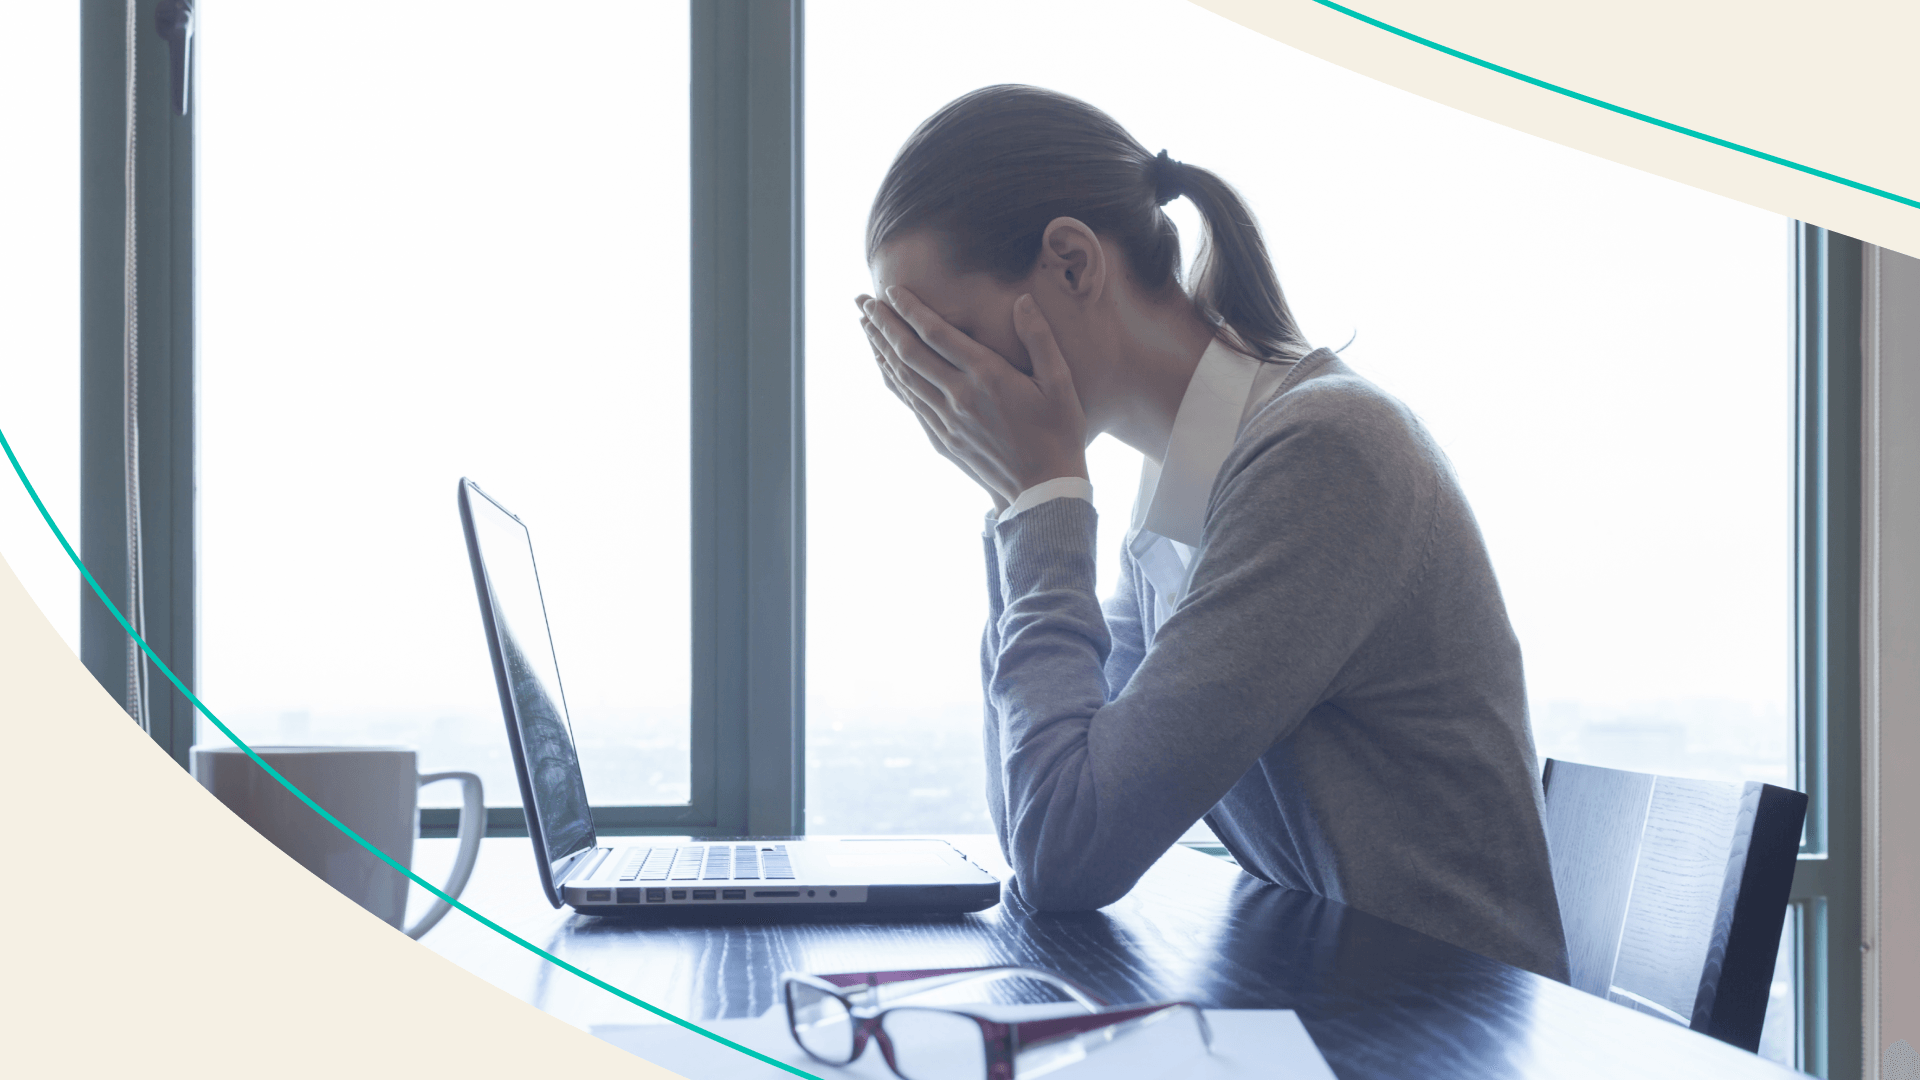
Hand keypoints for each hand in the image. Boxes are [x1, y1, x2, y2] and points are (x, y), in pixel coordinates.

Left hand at [861, 287, 1087, 508]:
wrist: (1044, 490)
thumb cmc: (1058, 432)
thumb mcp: (1060, 383)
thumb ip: (1039, 339)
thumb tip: (1023, 300)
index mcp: (988, 376)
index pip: (937, 333)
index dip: (910, 310)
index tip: (891, 290)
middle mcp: (960, 396)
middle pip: (909, 353)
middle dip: (883, 324)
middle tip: (862, 302)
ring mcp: (947, 420)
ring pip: (904, 377)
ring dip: (880, 349)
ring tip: (864, 326)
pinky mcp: (942, 439)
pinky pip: (910, 402)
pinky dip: (892, 380)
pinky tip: (883, 366)